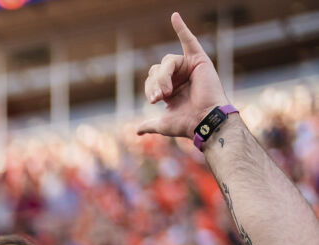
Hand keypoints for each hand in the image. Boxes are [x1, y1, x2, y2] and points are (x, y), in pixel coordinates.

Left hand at [137, 13, 227, 138]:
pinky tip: (174, 16)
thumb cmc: (186, 123)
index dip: (149, 88)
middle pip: (157, 69)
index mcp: (172, 87)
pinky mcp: (199, 60)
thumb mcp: (162, 123)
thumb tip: (137, 130)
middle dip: (154, 84)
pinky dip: (181, 28)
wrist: (203, 121)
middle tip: (158, 98)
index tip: (154, 102)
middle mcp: (180, 75)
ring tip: (166, 92)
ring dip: (162, 78)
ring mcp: (190, 67)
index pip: (152, 79)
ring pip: (166, 62)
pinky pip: (189, 40)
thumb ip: (150, 124)